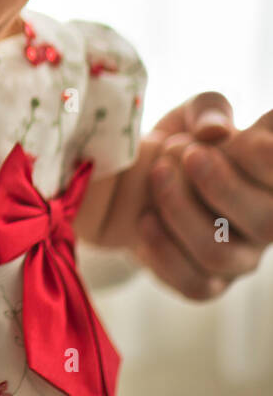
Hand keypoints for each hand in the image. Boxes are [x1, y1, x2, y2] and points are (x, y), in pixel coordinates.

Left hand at [134, 93, 272, 298]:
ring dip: (181, 211)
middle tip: (187, 155)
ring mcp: (240, 258)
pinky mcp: (207, 282)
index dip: (264, 160)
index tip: (228, 139)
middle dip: (221, 186)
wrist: (136, 186)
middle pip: (266, 223)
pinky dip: (163, 251)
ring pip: (220, 252)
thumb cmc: (182, 145)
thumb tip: (214, 131)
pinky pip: (194, 285)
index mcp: (272, 182)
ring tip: (158, 174)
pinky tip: (145, 219)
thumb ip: (208, 110)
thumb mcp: (194, 115)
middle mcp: (267, 223)